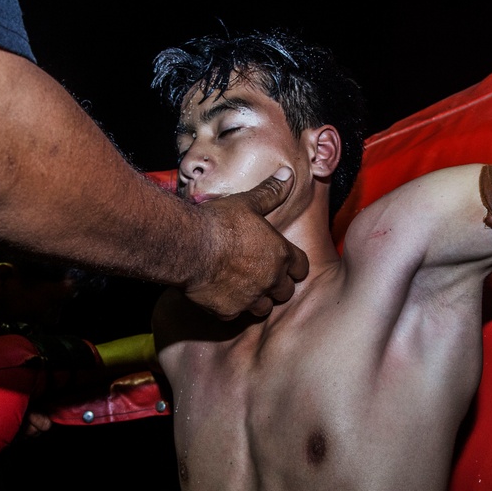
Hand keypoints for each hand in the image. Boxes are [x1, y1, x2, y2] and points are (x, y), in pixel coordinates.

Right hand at [186, 167, 308, 318]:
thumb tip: (286, 175)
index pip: (301, 268)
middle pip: (285, 291)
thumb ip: (270, 192)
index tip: (284, 264)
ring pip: (264, 308)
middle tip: (262, 275)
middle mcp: (270, 279)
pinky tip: (220, 295)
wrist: (190, 246)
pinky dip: (230, 307)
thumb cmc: (220, 222)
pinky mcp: (229, 311)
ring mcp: (250, 298)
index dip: (294, 266)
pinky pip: (235, 315)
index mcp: (280, 254)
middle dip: (277, 285)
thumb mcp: (248, 202)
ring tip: (243, 288)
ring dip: (257, 300)